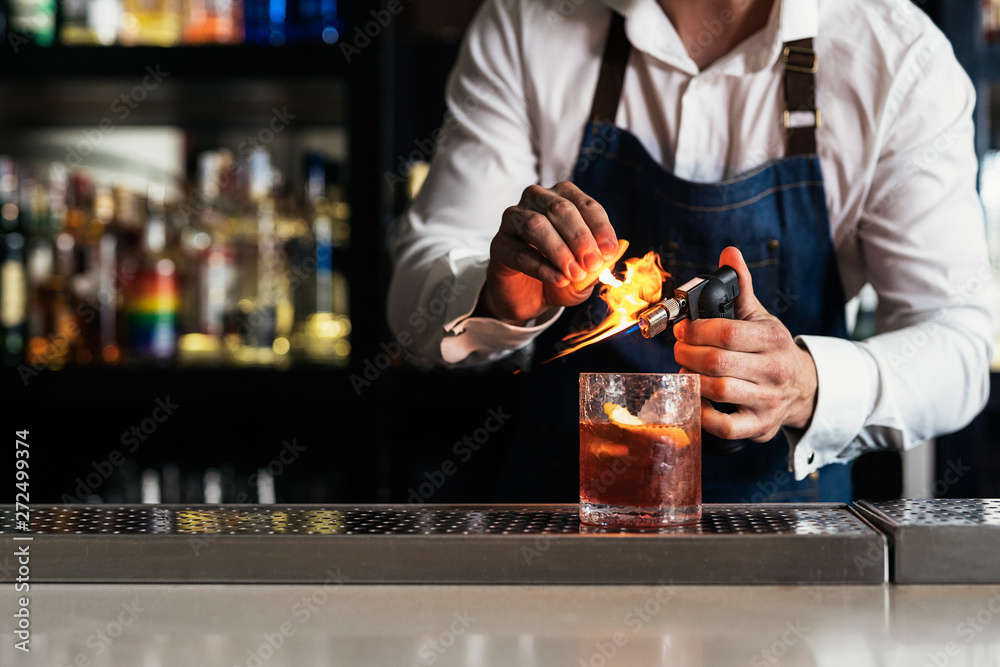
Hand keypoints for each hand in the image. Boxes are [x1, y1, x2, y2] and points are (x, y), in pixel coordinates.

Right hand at [475, 181, 619, 324]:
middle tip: (592, 263)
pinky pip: (520, 252)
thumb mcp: (587, 271)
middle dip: (580, 237)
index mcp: (564, 198)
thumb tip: (612, 254)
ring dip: (559, 251)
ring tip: (575, 274)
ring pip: (536, 225)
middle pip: (559, 209)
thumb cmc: (561, 274)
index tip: (609, 251)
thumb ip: (599, 263)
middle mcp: (537, 200)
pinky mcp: (500, 245)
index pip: (585, 204)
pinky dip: (542, 268)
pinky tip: (558, 280)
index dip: (599, 226)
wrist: (530, 296)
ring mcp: (514, 220)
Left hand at [672, 246, 817, 441]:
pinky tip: (696, 399)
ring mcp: (767, 400)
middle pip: (717, 362)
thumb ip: (741, 287)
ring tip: (686, 370)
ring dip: (691, 379)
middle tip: (679, 349)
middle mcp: (773, 370)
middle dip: (687, 353)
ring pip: (719, 391)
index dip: (695, 330)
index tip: (682, 330)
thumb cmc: (773, 349)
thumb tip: (730, 253)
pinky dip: (703, 414)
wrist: (805, 388)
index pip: (726, 333)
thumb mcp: (761, 317)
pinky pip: (725, 426)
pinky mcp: (759, 426)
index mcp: (772, 339)